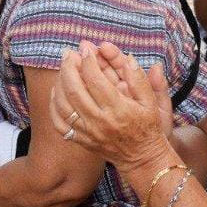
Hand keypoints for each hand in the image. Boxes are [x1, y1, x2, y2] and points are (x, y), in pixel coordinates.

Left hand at [49, 41, 172, 170]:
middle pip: (74, 90)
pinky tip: (57, 91)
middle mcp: (100, 121)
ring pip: (63, 105)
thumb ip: (139, 79)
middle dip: (68, 67)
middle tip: (68, 53)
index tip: (86, 49)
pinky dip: (54, 105)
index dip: (88, 61)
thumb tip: (128, 58)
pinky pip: (60, 123)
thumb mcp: (151, 102)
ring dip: (59, 82)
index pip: (95, 80)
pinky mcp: (81, 140)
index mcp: (118, 109)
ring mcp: (88, 132)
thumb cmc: (147, 126)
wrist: (142, 158)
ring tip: (63, 67)